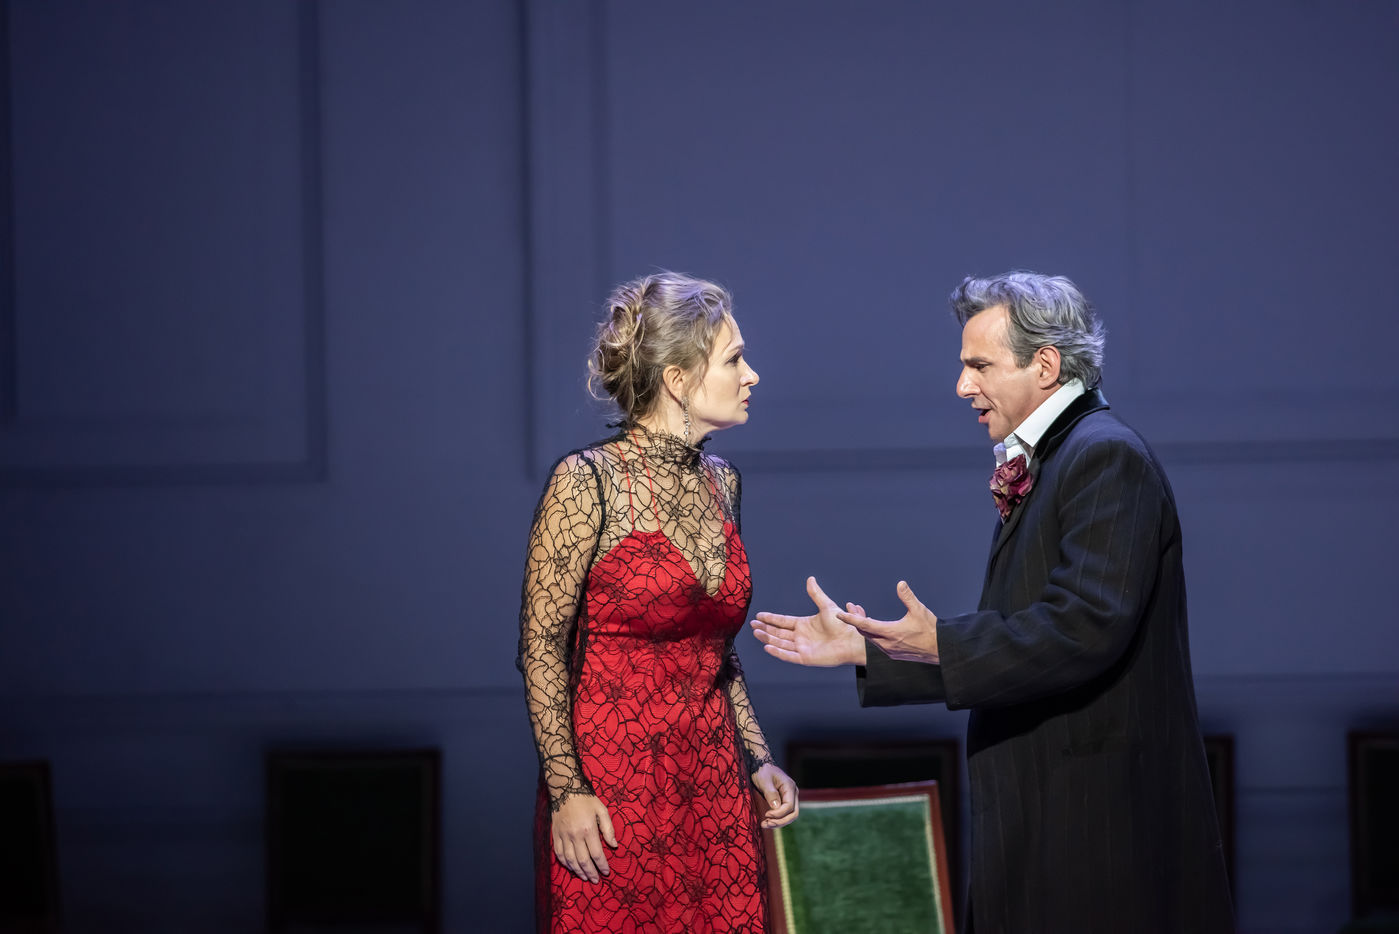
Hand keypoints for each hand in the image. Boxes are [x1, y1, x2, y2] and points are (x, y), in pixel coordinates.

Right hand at [551, 794, 617, 882]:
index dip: (602, 865)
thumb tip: (614, 845)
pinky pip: (559, 854)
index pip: (597, 854)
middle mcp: (575, 835)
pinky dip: (565, 863)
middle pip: (583, 860)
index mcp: (588, 829)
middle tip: (596, 880)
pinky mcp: (555, 835)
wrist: (565, 789)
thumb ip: (608, 829)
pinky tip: (571, 867)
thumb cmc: (586, 800)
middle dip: (591, 873)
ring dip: (578, 871)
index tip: (606, 872)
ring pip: (570, 860)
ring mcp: (563, 836)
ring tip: (585, 877)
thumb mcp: (602, 810)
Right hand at [750, 576, 867, 666]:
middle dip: (765, 628)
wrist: (852, 639)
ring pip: (780, 643)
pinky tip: (767, 646)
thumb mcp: (826, 605)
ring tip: (756, 632)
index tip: (759, 615)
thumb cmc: (842, 623)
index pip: (783, 621)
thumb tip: (810, 579)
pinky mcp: (806, 658)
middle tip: (752, 624)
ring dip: (767, 638)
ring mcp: (802, 648)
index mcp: (804, 624)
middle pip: (778, 632)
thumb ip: (815, 593)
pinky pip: (788, 655)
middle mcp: (801, 636)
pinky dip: (777, 652)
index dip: (771, 618)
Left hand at [751, 762, 798, 828]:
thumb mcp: (764, 781)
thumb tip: (776, 808)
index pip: (789, 806)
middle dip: (780, 821)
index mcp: (790, 787)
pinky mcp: (784, 801)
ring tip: (764, 825)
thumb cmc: (762, 771)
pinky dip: (777, 819)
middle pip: (793, 814)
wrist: (761, 766)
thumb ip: (771, 794)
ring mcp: (790, 798)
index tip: (766, 814)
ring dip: (778, 823)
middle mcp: (793, 793)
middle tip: (766, 824)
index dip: (778, 814)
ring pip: (789, 816)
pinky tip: (767, 821)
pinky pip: (784, 814)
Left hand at [836, 580, 939, 663]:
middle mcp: (887, 644)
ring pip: (870, 639)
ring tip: (860, 615)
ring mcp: (890, 651)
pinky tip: (874, 628)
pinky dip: (872, 635)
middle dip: (855, 620)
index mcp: (890, 633)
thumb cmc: (931, 630)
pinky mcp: (894, 654)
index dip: (851, 619)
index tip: (839, 614)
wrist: (941, 650)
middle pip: (864, 632)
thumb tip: (900, 583)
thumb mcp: (919, 610)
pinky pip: (877, 644)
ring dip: (863, 628)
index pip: (864, 625)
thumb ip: (908, 597)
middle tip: (849, 609)